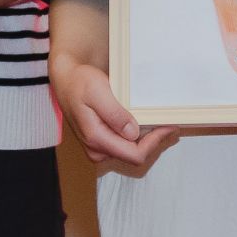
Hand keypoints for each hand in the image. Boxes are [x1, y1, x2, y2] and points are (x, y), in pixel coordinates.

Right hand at [51, 47, 179, 172]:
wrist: (66, 80)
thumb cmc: (79, 82)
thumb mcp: (97, 91)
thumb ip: (114, 114)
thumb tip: (132, 133)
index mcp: (96, 138)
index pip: (134, 154)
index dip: (155, 143)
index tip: (168, 126)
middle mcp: (97, 148)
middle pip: (134, 155)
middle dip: (154, 141)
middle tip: (169, 123)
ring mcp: (99, 147)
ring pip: (131, 151)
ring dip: (148, 139)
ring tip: (161, 122)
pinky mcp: (102, 142)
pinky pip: (125, 145)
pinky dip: (139, 136)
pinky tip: (146, 122)